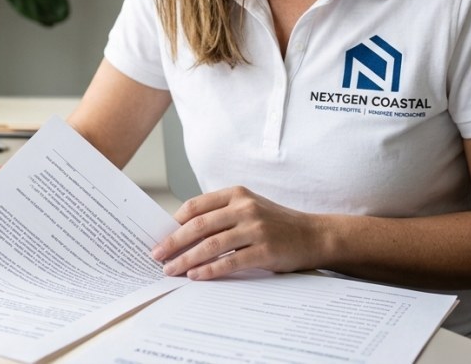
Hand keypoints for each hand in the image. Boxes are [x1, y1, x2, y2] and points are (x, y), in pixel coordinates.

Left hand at [151, 186, 316, 279]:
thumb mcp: (249, 208)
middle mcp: (245, 208)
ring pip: (211, 244)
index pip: (196, 206)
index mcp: (236, 194)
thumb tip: (181, 233)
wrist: (313, 235)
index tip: (158, 236)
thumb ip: (221, 215)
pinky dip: (209, 270)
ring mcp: (255, 228)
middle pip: (199, 225)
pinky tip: (195, 276)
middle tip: (157, 255)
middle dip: (173, 242)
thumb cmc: (275, 224)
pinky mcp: (264, 250)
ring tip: (171, 270)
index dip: (174, 222)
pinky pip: (229, 262)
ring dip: (186, 259)